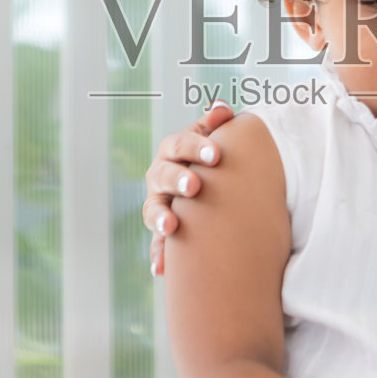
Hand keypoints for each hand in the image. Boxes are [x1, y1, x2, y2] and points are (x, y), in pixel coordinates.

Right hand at [140, 101, 236, 273]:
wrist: (208, 190)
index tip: (217, 155)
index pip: (181, 144)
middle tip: (195, 187)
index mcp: (173, 150)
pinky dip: (158, 255)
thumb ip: (216, 124)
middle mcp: (160, 176)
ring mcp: (158, 204)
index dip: (197, 147)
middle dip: (178, 179)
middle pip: (163, 174)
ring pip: (153, 209)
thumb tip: (223, 108)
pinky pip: (157, 244)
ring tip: (172, 227)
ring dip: (161, 218)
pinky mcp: (162, 231)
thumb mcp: (212, 140)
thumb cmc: (211, 160)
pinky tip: (160, 269)